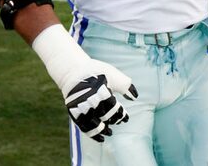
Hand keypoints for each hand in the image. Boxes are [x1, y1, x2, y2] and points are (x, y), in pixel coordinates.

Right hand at [32, 24, 137, 141]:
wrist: (72, 70)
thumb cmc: (95, 71)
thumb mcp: (112, 73)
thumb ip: (125, 85)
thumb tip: (135, 97)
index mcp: (101, 91)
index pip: (114, 108)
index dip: (121, 115)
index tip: (126, 118)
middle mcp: (90, 101)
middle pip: (105, 116)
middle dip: (113, 120)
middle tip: (118, 122)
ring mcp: (81, 107)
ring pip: (95, 125)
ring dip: (103, 130)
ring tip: (109, 133)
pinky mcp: (73, 112)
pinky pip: (84, 127)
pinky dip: (92, 134)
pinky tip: (100, 138)